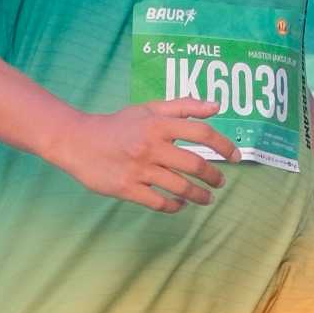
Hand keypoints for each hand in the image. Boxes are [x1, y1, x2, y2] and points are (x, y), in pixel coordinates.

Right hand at [62, 101, 240, 212]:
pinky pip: (159, 203)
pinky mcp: (127, 189)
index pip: (201, 133)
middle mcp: (151, 146)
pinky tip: (180, 204)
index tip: (235, 157)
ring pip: (180, 187)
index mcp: (158, 124)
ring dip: (199, 195)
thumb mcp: (148, 109)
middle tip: (220, 182)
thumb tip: (217, 106)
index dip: (223, 145)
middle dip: (213, 176)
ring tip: (207, 198)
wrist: (77, 141)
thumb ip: (183, 106)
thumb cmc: (118, 125)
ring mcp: (139, 169)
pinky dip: (174, 206)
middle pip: (195, 164)